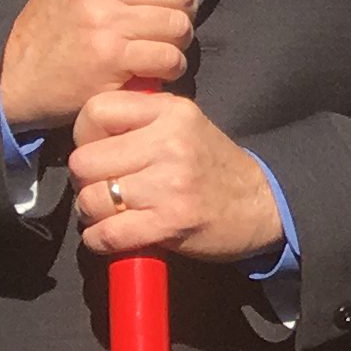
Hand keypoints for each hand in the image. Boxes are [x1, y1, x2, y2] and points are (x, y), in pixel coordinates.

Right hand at [0, 0, 198, 128]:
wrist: (14, 78)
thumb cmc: (55, 30)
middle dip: (180, 9)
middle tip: (160, 26)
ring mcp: (103, 21)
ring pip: (179, 24)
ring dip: (175, 42)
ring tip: (153, 47)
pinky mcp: (111, 57)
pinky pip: (169, 57)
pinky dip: (169, 67)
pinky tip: (150, 68)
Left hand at [69, 91, 283, 262]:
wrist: (265, 205)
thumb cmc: (215, 168)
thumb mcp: (185, 126)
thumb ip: (141, 121)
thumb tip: (86, 137)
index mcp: (172, 111)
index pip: (96, 110)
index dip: (86, 136)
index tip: (102, 152)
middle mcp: (170, 142)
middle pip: (84, 161)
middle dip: (87, 181)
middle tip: (106, 189)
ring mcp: (170, 183)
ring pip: (91, 199)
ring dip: (94, 213)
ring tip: (114, 214)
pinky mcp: (171, 222)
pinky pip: (107, 233)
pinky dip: (101, 240)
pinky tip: (115, 237)